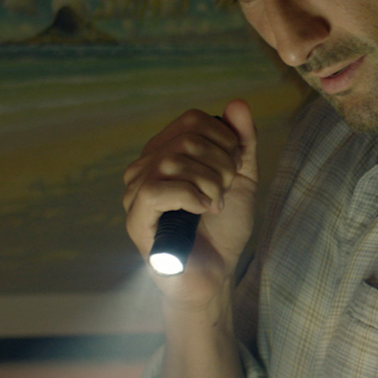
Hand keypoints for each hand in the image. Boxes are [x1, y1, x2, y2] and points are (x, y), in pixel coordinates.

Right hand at [122, 100, 258, 308]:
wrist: (216, 274)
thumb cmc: (223, 229)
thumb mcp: (241, 178)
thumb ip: (242, 142)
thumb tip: (237, 103)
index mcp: (165, 153)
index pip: (192, 120)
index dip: (223, 139)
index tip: (235, 169)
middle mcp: (145, 167)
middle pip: (186, 138)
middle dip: (220, 163)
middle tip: (227, 190)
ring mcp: (136, 193)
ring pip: (171, 162)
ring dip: (209, 182)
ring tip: (217, 203)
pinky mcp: (135, 219)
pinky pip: (155, 190)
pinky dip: (189, 195)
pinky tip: (202, 210)